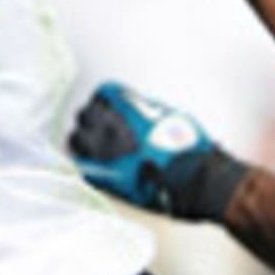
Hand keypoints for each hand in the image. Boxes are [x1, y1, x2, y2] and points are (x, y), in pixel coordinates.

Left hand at [68, 82, 247, 220]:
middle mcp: (110, 125)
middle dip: (91, 120)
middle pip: (85, 114)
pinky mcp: (104, 177)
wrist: (198, 181)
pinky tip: (98, 167)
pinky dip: (88, 165)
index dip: (105, 100)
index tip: (109, 107)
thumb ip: (145, 110)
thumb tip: (133, 111)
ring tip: (93, 148)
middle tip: (100, 129)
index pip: (102, 94)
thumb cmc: (191, 148)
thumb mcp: (170, 114)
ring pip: (76, 140)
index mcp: (127, 107)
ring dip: (83, 141)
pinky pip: (83, 166)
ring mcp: (104, 152)